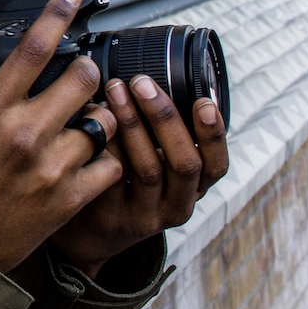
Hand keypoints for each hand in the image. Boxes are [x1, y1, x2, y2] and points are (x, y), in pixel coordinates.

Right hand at [0, 0, 121, 272]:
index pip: (33, 48)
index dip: (57, 15)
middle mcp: (24, 133)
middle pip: (82, 78)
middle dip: (86, 69)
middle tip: (81, 74)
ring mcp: (51, 167)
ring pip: (103, 121)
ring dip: (98, 115)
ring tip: (85, 119)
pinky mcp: (70, 197)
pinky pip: (111, 164)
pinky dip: (106, 156)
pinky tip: (91, 155)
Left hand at [48, 76, 229, 277]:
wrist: (91, 232)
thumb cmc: (128, 184)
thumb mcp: (158, 165)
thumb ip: (165, 135)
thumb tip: (158, 77)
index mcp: (194, 189)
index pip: (216, 165)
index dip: (213, 134)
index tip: (203, 102)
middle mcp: (176, 205)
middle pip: (183, 164)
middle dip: (164, 118)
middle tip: (142, 83)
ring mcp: (144, 216)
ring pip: (147, 169)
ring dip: (132, 124)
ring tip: (115, 90)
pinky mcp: (111, 218)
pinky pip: (110, 178)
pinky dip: (105, 145)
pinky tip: (93, 118)